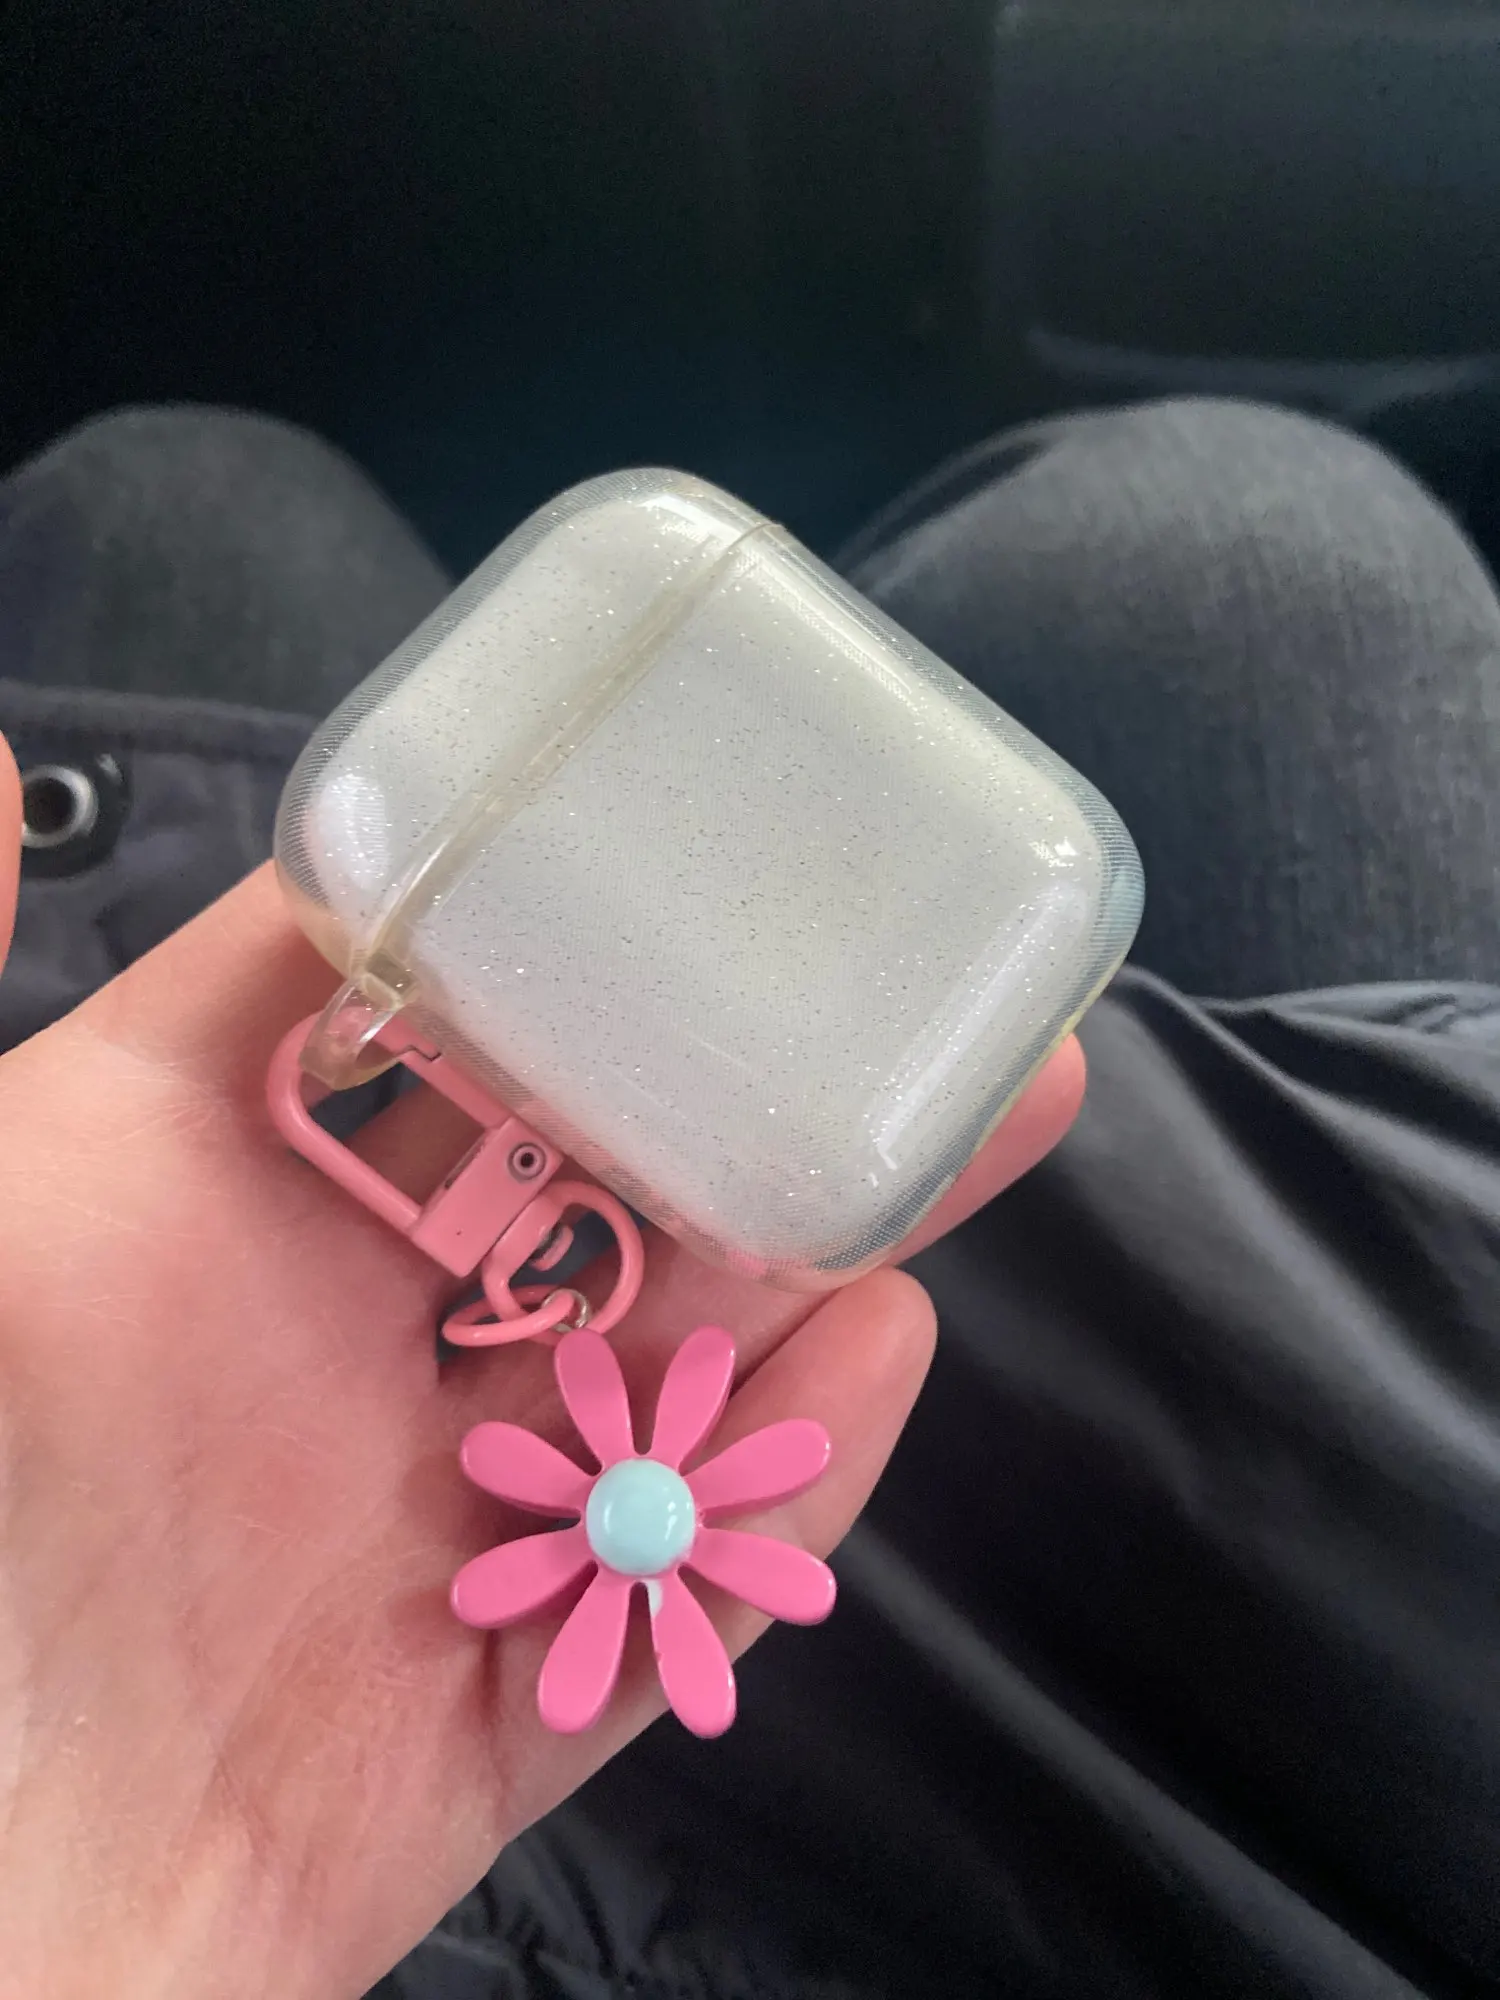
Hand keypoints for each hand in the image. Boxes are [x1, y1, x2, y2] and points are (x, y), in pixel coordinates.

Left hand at [0, 739, 1083, 1997]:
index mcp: (225, 1205)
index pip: (423, 1026)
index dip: (553, 928)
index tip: (683, 841)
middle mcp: (357, 1336)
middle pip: (604, 1176)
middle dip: (762, 1083)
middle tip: (925, 993)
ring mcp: (461, 1501)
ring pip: (680, 1351)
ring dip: (824, 1248)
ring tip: (983, 1130)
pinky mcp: (524, 1668)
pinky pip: (685, 1560)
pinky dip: (787, 1473)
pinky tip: (877, 1354)